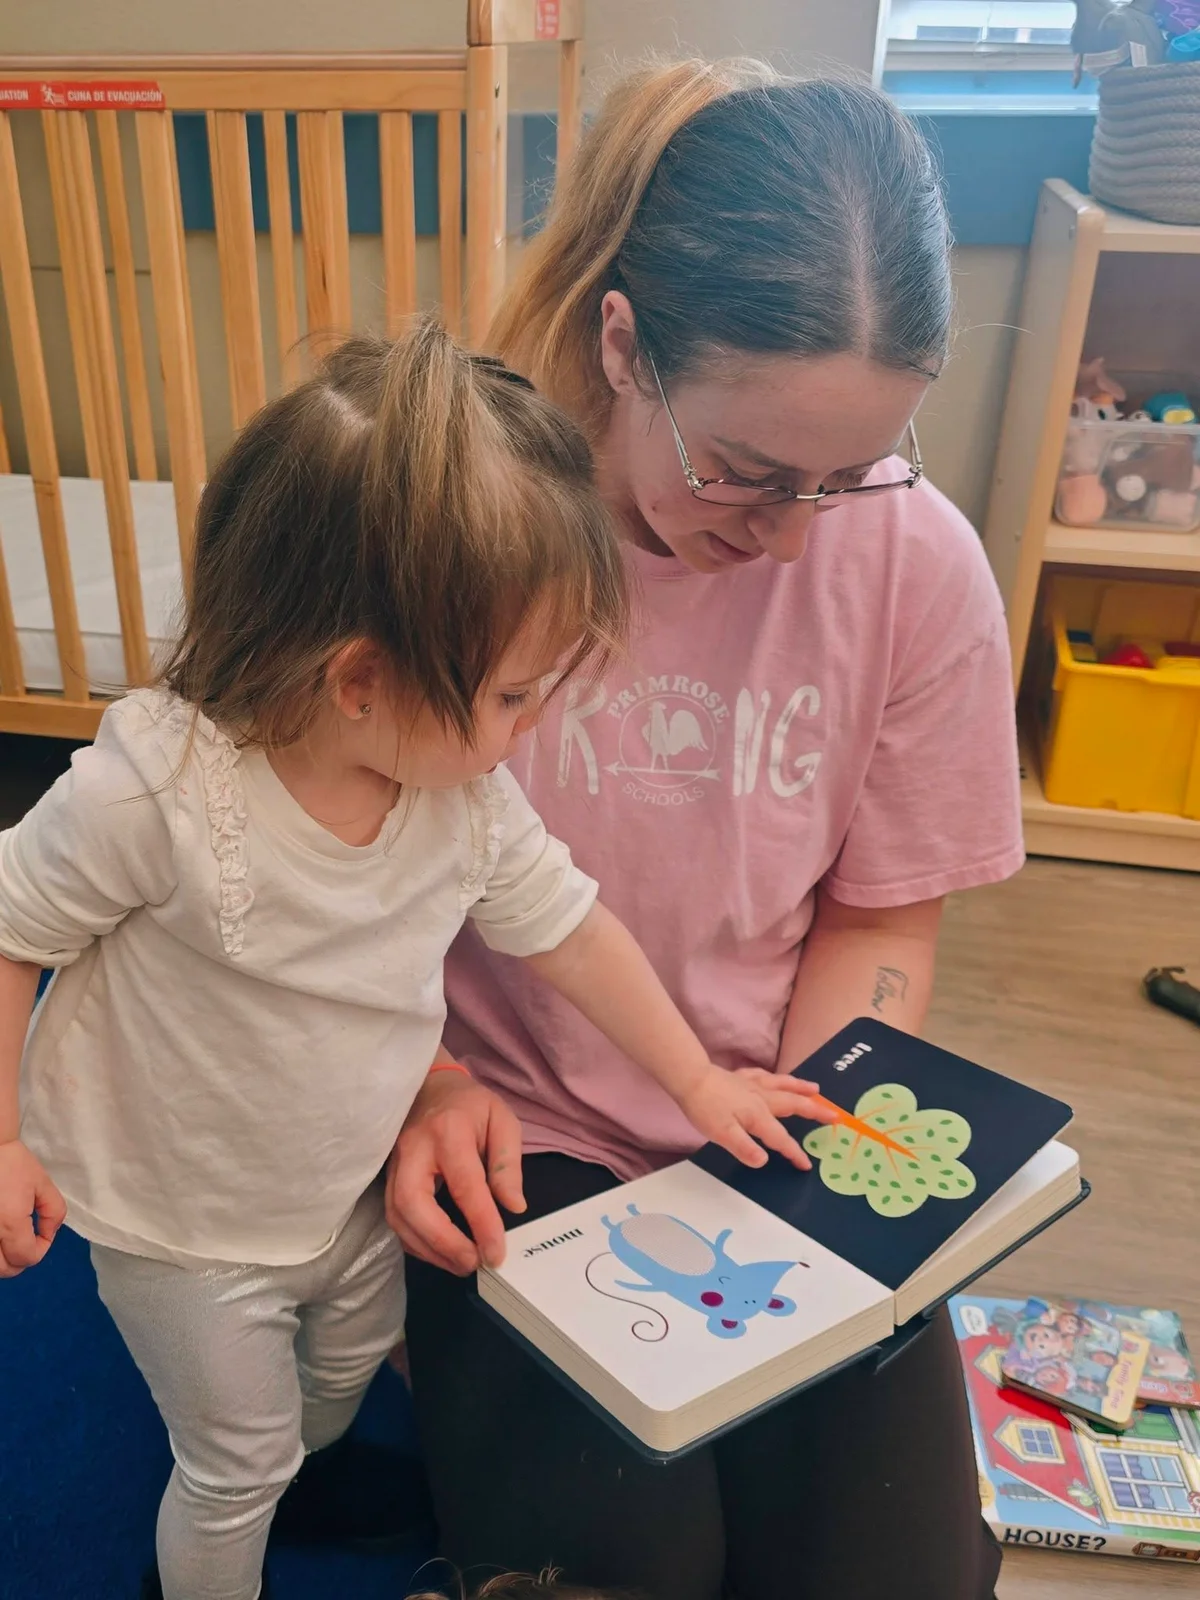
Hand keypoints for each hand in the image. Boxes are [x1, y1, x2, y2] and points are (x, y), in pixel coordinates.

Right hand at [0, 1139, 66, 1277]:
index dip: (41, 1249)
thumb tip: (49, 1233)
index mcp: (9, 1223)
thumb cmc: (13, 1163)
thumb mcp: (43, 1184)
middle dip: (21, 1260)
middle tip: (28, 1243)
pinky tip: (0, 1238)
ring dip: (3, 1260)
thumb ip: (54, 1212)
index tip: (44, 1233)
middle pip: (5, 1270)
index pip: (26, 1257)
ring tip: (11, 1242)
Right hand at [385, 1071, 524, 1275]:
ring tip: (461, 1264)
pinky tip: (440, 1252)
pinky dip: (416, 1242)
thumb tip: (513, 1206)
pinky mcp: (386, 1178)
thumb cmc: (470, 1105)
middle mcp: (414, 1148)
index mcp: (448, 1130)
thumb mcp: (502, 1120)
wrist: (431, 1087)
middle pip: (413, 1203)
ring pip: (397, 1215)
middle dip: (442, 1242)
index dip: (481, 1222)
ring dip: (428, 1249)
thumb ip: (507, 1163)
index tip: (496, 1252)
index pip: (464, 1183)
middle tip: (472, 1263)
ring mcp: (394, 1163)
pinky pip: (394, 1218)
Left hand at [677, 1068, 839, 1169]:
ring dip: (802, 1089)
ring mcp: (753, 1085)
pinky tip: (778, 1078)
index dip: (794, 1153)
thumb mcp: (722, 1134)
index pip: (781, 1138)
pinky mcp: (742, 1077)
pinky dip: (776, 1078)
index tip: (807, 1165)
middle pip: (794, 1105)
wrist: (690, 1079)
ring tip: (817, 1090)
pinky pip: (765, 1076)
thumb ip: (745, 1148)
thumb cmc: (705, 1108)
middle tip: (835, 1115)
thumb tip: (765, 1161)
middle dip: (815, 1112)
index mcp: (758, 1116)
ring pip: (784, 1086)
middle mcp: (761, 1098)